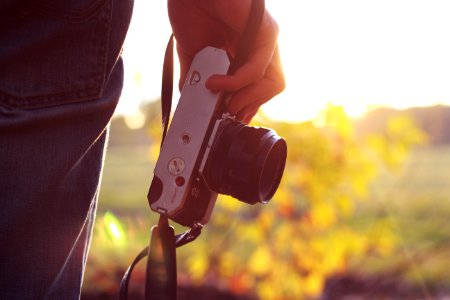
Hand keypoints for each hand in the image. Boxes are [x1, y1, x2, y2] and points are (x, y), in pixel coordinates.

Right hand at [168, 0, 284, 122]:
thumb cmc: (191, 11)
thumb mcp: (193, 54)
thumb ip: (197, 77)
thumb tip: (193, 101)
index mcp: (246, 53)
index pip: (258, 88)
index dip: (247, 107)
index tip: (229, 118)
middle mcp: (261, 47)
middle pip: (272, 89)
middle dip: (250, 106)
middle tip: (228, 113)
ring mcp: (266, 40)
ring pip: (274, 84)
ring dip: (248, 100)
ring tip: (226, 105)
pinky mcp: (266, 32)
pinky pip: (257, 69)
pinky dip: (236, 83)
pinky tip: (216, 83)